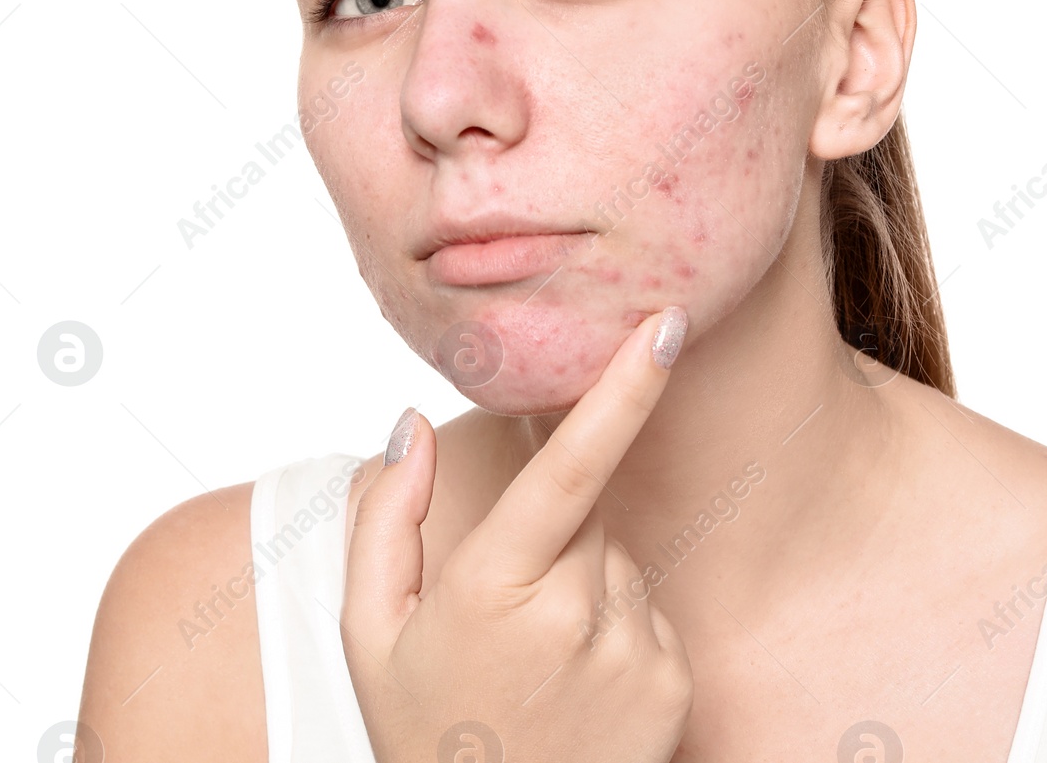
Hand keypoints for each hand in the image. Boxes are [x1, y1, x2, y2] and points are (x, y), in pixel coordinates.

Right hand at [341, 307, 692, 762]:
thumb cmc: (423, 731)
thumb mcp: (371, 634)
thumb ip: (384, 518)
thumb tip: (405, 421)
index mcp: (494, 588)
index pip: (569, 466)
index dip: (623, 387)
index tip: (667, 324)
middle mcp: (577, 614)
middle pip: (586, 511)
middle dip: (554, 533)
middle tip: (505, 613)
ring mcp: (634, 649)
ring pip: (618, 561)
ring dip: (585, 586)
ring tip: (538, 664)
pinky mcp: (674, 680)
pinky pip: (649, 610)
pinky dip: (618, 629)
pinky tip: (577, 686)